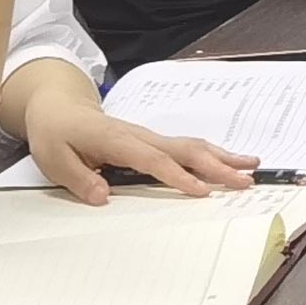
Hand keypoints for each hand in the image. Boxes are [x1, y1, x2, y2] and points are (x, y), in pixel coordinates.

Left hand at [18, 77, 257, 205]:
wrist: (59, 108)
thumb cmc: (56, 134)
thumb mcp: (55, 160)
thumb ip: (79, 178)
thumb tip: (104, 196)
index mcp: (116, 141)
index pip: (152, 160)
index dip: (177, 176)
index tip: (201, 192)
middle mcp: (139, 136)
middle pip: (184, 149)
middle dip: (216, 166)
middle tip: (244, 181)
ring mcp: (149, 136)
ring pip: (191, 145)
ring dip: (222, 157)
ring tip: (250, 167)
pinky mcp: (153, 141)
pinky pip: (186, 147)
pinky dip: (212, 154)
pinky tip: (230, 161)